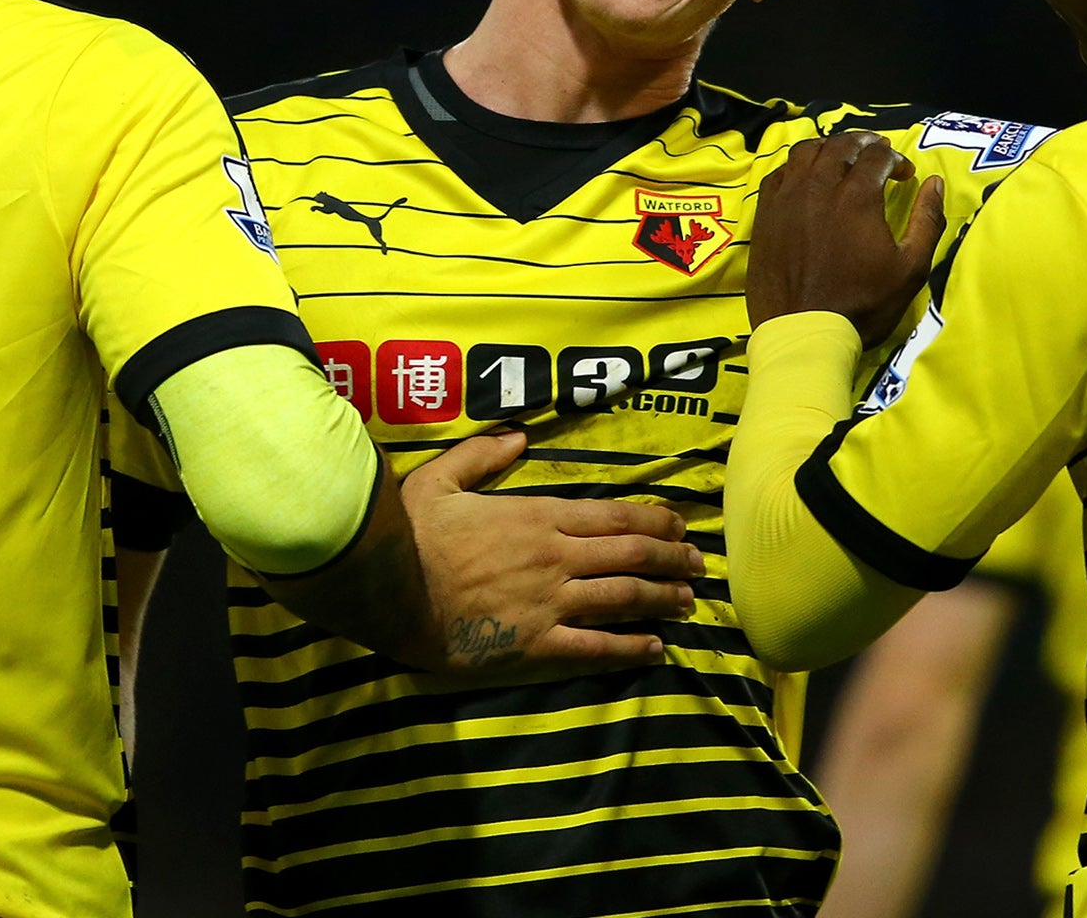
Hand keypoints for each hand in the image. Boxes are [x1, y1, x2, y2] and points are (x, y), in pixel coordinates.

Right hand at [400, 430, 703, 672]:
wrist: (388, 591)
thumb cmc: (409, 534)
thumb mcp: (440, 478)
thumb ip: (481, 453)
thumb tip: (518, 435)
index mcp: (538, 516)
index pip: (613, 517)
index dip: (653, 522)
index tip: (679, 525)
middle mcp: (555, 557)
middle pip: (630, 556)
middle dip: (671, 559)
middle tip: (698, 565)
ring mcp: (549, 602)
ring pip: (623, 599)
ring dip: (662, 600)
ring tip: (688, 603)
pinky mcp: (536, 645)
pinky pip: (594, 647)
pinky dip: (629, 649)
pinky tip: (654, 650)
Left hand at [747, 131, 947, 347]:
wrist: (804, 332)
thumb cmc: (863, 304)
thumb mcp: (910, 268)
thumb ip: (927, 221)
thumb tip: (934, 182)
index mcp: (857, 196)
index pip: (877, 156)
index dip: (895, 158)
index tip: (904, 174)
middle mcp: (819, 187)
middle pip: (840, 145)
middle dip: (862, 142)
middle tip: (875, 150)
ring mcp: (787, 198)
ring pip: (805, 152)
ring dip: (827, 147)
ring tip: (840, 155)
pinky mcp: (765, 214)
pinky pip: (778, 174)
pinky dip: (795, 168)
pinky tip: (804, 178)